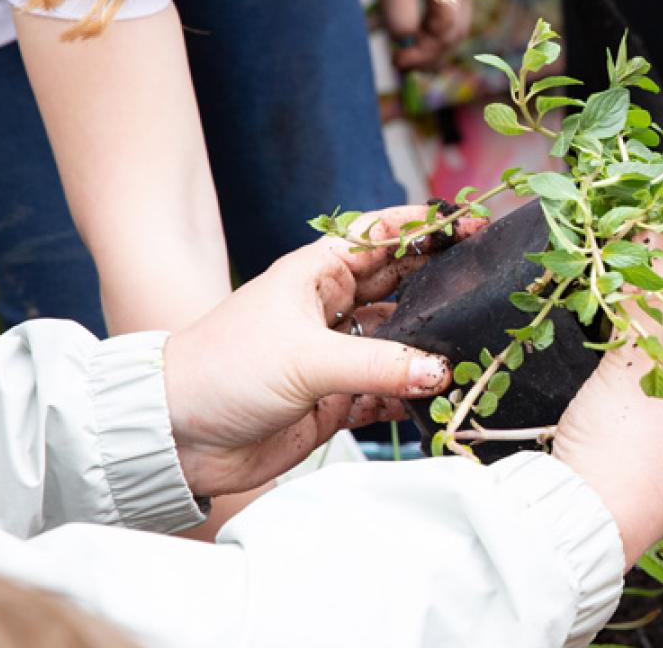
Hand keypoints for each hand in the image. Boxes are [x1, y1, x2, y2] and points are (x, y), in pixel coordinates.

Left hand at [164, 205, 483, 497]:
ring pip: (400, 341)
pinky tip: (436, 399)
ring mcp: (336, 354)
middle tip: (486, 285)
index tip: (472, 224)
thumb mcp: (305, 358)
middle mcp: (332, 308)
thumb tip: (440, 369)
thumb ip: (378, 364)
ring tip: (473, 349)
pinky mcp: (336, 398)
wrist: (176, 437)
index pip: (383, 236)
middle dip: (440, 284)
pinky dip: (411, 396)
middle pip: (401, 285)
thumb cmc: (224, 370)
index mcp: (318, 273)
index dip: (427, 227)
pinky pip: (388, 391)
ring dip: (430, 348)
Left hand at [361, 0, 471, 70]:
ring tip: (408, 47)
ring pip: (450, 17)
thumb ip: (402, 18)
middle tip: (405, 64)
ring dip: (431, 38)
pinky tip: (411, 19)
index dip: (424, 56)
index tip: (398, 63)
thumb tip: (405, 38)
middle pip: (455, 31)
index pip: (446, 37)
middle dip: (433, 52)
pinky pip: (442, 2)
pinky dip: (429, 19)